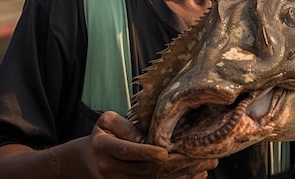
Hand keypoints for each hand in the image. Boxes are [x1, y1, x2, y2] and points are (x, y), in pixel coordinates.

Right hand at [84, 111, 217, 178]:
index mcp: (103, 147)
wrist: (89, 160)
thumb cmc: (103, 134)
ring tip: (205, 164)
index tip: (164, 152)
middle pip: (146, 169)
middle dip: (175, 163)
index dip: (145, 152)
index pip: (126, 151)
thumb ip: (126, 126)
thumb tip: (149, 135)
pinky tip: (196, 174)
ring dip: (182, 173)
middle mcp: (111, 169)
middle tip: (198, 154)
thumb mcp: (107, 122)